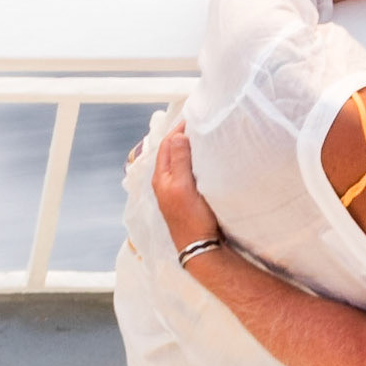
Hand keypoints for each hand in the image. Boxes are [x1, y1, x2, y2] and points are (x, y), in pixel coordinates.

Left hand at [153, 128, 221, 255]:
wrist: (199, 247)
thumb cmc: (191, 218)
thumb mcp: (184, 186)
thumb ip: (179, 161)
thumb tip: (177, 136)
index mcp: (161, 177)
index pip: (167, 144)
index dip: (179, 129)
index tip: (194, 118)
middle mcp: (165, 181)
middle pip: (171, 150)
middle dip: (183, 136)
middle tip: (200, 124)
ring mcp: (175, 189)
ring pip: (179, 160)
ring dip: (188, 148)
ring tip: (202, 137)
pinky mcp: (185, 195)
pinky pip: (186, 170)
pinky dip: (193, 160)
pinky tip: (203, 159)